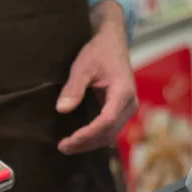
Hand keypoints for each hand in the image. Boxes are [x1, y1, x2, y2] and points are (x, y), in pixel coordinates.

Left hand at [56, 4, 136, 154]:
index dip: (88, 134)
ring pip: (110, 135)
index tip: (69, 140)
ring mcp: (127, 109)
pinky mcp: (122, 111)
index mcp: (123, 92)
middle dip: (86, 143)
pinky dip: (94, 137)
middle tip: (63, 148)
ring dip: (89, 144)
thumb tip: (62, 110)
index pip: (106, 121)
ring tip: (67, 147)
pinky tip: (78, 140)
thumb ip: (73, 88)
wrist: (113, 43)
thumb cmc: (99, 52)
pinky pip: (110, 130)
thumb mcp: (82, 66)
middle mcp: (129, 104)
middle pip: (109, 133)